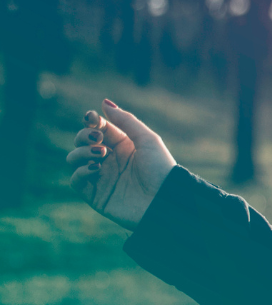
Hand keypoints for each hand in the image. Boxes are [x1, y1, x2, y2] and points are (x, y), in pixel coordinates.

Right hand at [68, 99, 177, 231]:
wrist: (165, 201)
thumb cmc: (161, 170)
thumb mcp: (147, 140)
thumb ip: (126, 121)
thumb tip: (104, 103)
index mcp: (122, 146)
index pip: (98, 128)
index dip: (92, 121)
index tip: (93, 118)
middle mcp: (109, 160)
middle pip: (82, 141)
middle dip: (84, 135)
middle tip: (98, 138)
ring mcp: (100, 177)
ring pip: (74, 158)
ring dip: (81, 152)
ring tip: (101, 153)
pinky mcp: (95, 194)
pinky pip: (76, 180)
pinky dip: (81, 170)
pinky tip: (97, 167)